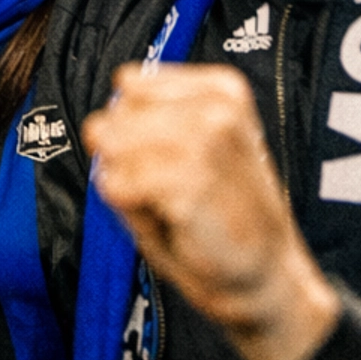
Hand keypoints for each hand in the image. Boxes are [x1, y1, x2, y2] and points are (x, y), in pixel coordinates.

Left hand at [83, 65, 338, 359]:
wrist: (263, 277)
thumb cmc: (221, 215)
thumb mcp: (185, 150)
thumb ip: (139, 126)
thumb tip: (97, 128)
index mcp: (221, 88)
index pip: (129, 83)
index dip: (129, 124)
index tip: (162, 155)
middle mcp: (217, 106)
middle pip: (116, 116)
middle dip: (123, 156)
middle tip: (166, 189)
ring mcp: (205, 142)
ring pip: (113, 146)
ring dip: (126, 182)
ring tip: (167, 203)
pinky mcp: (191, 183)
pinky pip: (119, 184)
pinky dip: (129, 206)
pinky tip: (169, 219)